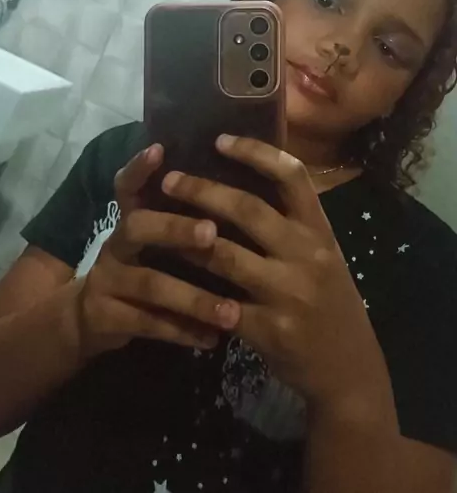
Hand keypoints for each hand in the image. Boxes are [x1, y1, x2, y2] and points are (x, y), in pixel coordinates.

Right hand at [72, 144, 240, 359]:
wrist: (90, 318)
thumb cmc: (143, 265)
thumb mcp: (153, 238)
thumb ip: (182, 214)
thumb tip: (240, 186)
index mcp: (131, 216)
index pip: (128, 183)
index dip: (139, 167)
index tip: (160, 150)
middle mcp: (116, 242)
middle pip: (138, 226)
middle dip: (175, 228)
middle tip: (211, 232)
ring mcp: (108, 280)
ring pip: (150, 284)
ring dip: (193, 297)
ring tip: (230, 311)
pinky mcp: (107, 316)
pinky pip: (149, 323)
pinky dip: (183, 331)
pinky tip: (212, 338)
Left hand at [162, 136, 387, 410]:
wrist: (348, 366)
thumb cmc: (328, 300)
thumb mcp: (321, 254)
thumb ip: (291, 224)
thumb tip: (243, 180)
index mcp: (319, 230)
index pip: (291, 176)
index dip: (255, 152)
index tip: (219, 139)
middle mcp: (307, 254)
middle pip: (247, 209)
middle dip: (202, 191)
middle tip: (169, 180)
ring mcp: (289, 292)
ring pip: (224, 256)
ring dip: (185, 240)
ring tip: (157, 226)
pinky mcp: (271, 329)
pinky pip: (220, 306)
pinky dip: (192, 293)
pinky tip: (169, 284)